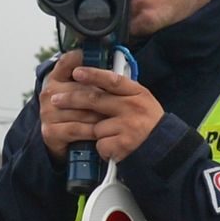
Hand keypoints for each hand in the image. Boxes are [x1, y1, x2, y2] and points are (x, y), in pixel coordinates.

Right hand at [37, 51, 106, 162]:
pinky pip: (77, 129)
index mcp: (56, 77)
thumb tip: (113, 60)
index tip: (101, 59)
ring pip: (82, 111)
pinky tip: (103, 131)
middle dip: (102, 96)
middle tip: (121, 100)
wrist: (63, 140)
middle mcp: (49, 93)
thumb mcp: (82, 90)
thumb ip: (91, 76)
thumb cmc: (78, 111)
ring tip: (116, 117)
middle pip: (81, 90)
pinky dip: (92, 131)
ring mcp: (48, 112)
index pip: (69, 61)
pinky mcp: (51, 131)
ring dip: (100, 116)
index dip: (85, 60)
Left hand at [49, 61, 165, 161]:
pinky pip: (100, 144)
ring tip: (110, 135)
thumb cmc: (149, 124)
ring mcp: (128, 126)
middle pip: (95, 100)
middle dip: (71, 99)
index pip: (113, 80)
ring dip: (96, 132)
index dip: (93, 74)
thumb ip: (122, 91)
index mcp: (137, 93)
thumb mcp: (142, 100)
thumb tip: (95, 78)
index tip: (76, 72)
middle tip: (54, 99)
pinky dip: (103, 148)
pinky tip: (114, 148)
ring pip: (96, 126)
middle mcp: (133, 107)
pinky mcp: (122, 145)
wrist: (165, 149)